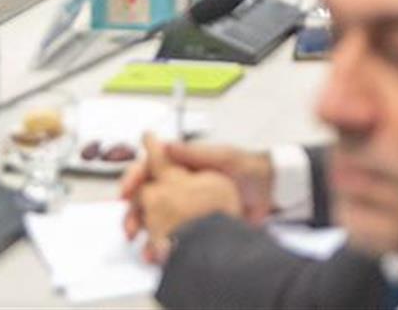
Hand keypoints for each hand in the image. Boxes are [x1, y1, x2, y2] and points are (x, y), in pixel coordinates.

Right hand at [120, 140, 273, 229]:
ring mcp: (184, 206)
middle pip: (144, 196)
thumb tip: (165, 145)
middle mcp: (178, 184)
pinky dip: (161, 243)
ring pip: (153, 217)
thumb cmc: (248, 169)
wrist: (271, 193)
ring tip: (140, 241)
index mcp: (181, 164)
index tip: (126, 192)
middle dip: (132, 211)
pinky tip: (157, 252)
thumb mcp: (223, 157)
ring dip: (143, 230)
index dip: (133, 179)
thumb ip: (194, 152)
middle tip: (130, 226)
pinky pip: (170, 234)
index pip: (148, 169)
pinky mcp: (193, 224)